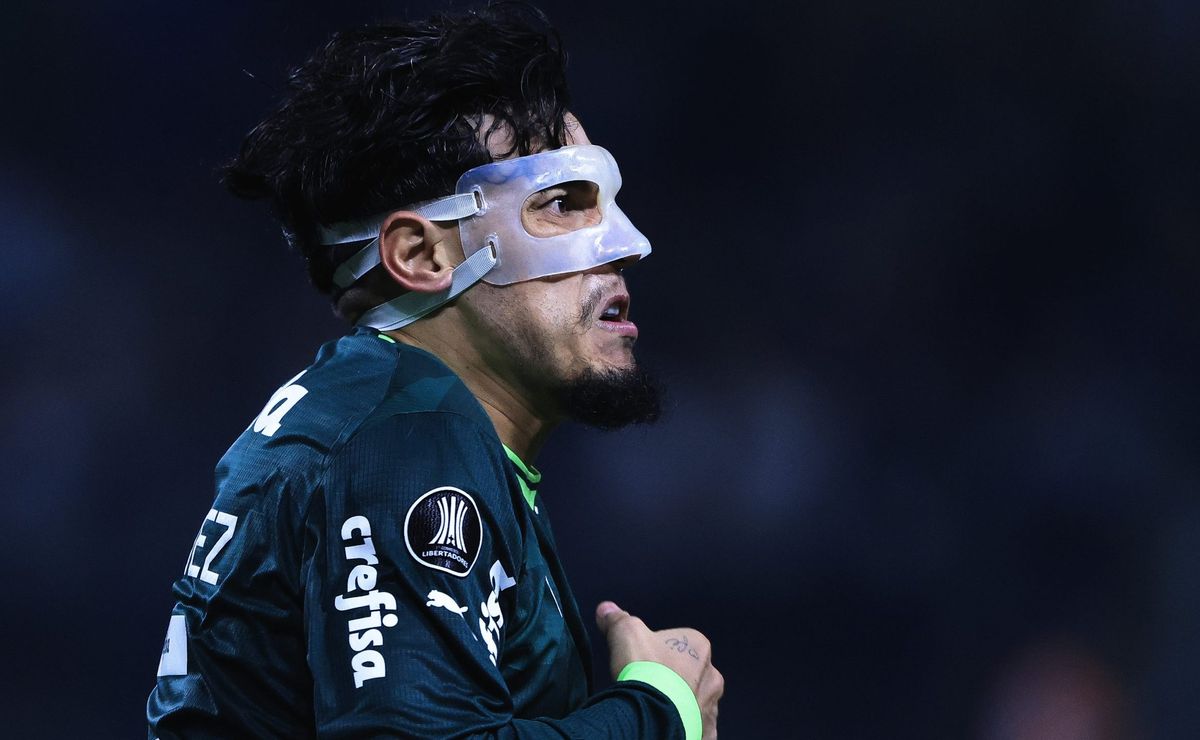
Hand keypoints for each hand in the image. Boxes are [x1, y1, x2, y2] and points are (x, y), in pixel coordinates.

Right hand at [596, 601, 723, 739]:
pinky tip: (668, 725)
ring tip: (656, 708)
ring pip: (696, 702)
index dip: (658, 652)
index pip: (679, 644)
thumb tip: (605, 608)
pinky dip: (686, 727)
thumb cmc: (645, 667)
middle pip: (691, 674)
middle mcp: (713, 675)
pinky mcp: (707, 732)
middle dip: (674, 680)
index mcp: (699, 646)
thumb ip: (617, 619)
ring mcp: (712, 707)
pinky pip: (697, 728)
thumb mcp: (625, 634)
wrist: (653, 714)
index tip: (643, 662)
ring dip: (681, 704)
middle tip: (650, 686)